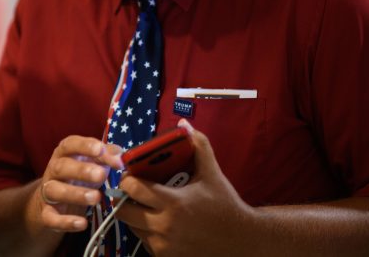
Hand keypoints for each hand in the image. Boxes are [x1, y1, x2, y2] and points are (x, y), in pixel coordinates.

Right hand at [33, 135, 123, 232]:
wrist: (56, 200)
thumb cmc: (81, 175)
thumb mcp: (93, 161)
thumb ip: (107, 156)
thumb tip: (121, 157)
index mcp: (64, 153)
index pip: (70, 144)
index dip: (84, 146)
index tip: (99, 149)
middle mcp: (53, 170)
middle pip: (61, 167)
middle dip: (81, 170)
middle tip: (101, 175)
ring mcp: (47, 192)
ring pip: (55, 191)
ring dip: (75, 194)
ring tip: (96, 197)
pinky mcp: (46, 214)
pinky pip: (51, 218)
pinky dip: (66, 222)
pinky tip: (83, 223)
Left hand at [115, 119, 255, 255]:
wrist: (244, 242)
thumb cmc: (226, 206)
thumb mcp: (212, 174)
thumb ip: (198, 146)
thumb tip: (185, 125)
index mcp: (173, 203)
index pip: (133, 189)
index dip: (128, 179)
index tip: (131, 174)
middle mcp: (165, 226)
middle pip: (124, 212)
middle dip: (124, 199)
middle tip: (133, 192)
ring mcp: (164, 246)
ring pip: (133, 228)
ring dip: (135, 217)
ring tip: (146, 206)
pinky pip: (145, 243)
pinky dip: (147, 233)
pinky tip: (158, 223)